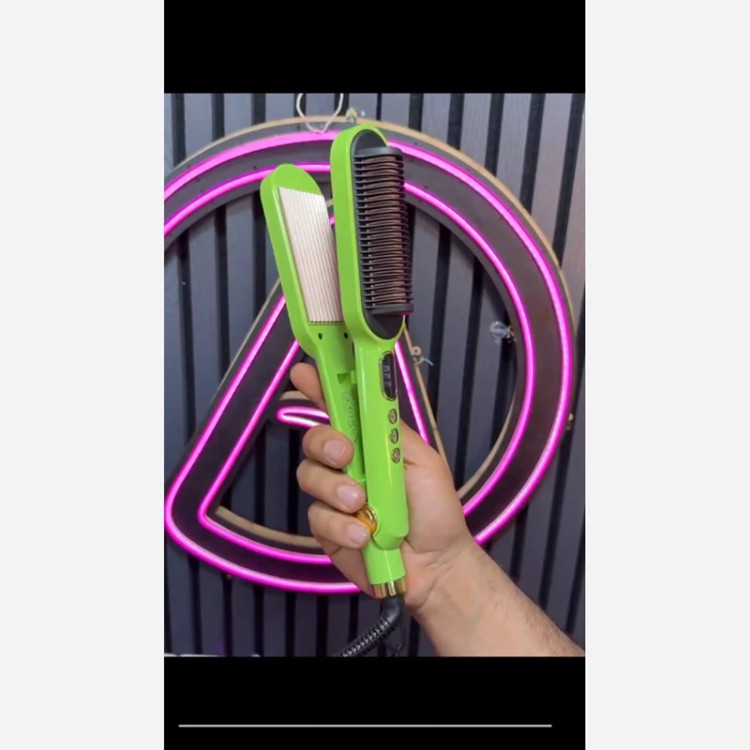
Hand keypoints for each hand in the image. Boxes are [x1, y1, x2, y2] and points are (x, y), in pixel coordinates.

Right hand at [291, 362, 474, 612]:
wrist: (436, 563)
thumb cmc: (434, 508)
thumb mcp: (421, 459)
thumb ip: (391, 430)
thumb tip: (367, 397)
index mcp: (369, 442)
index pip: (339, 409)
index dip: (319, 388)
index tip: (304, 373)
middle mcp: (347, 464)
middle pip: (314, 439)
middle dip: (324, 443)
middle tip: (344, 456)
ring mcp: (333, 496)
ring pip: (309, 476)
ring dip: (335, 489)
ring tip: (361, 504)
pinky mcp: (326, 528)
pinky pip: (318, 517)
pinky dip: (341, 525)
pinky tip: (364, 536)